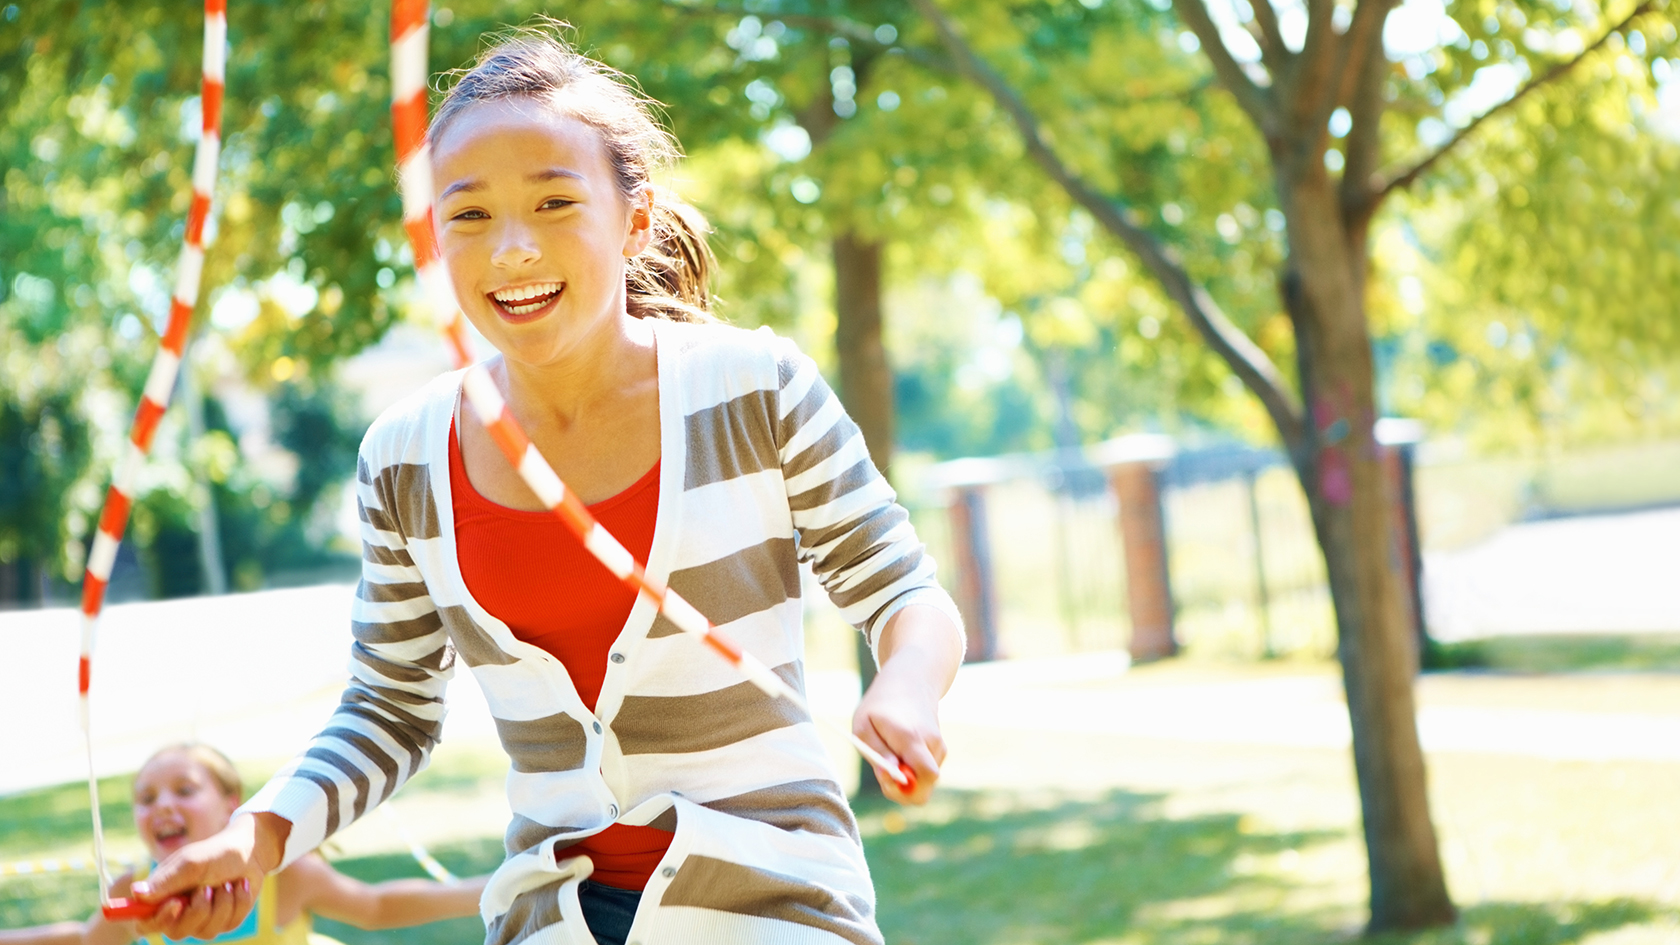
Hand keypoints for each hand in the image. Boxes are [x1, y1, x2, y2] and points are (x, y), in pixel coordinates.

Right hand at [134, 812, 288, 939]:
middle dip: (198, 910)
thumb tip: (136, 893)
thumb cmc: (215, 853)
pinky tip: (240, 886)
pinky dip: (238, 902)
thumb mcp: (192, 863)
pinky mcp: (224, 923)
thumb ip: (166, 880)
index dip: (157, 920)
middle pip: (175, 933)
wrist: (250, 851)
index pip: (144, 924)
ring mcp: (201, 920)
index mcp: (161, 897)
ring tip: (227, 882)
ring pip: (206, 931)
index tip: (177, 903)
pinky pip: (229, 924)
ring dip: (222, 902)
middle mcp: (178, 913)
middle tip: (208, 887)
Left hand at [852, 660, 945, 804]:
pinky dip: (911, 769)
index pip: (925, 775)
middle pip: (928, 784)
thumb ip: (878, 753)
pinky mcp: (940, 750)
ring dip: (905, 776)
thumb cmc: (880, 707)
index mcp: (911, 736)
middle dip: (905, 789)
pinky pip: (924, 773)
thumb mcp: (864, 725)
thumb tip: (891, 776)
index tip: (885, 778)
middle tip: (884, 772)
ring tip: (890, 751)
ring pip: (924, 780)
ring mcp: (939, 747)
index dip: (906, 788)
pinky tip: (901, 749)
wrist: (910, 682)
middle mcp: (931, 742)